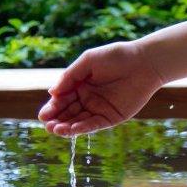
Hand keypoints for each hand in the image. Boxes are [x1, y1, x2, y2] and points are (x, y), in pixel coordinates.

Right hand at [38, 41, 164, 135]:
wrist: (144, 62)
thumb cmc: (116, 57)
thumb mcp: (88, 62)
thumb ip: (70, 76)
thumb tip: (52, 92)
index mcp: (79, 85)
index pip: (61, 100)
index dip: (52, 108)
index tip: (43, 115)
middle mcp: (87, 99)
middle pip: (68, 113)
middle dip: (57, 120)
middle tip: (47, 125)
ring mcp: (99, 109)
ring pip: (79, 121)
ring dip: (67, 127)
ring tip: (56, 130)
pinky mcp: (112, 117)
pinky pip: (95, 124)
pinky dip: (83, 128)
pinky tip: (73, 130)